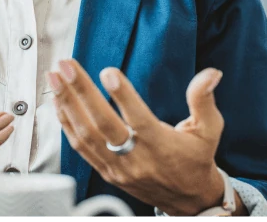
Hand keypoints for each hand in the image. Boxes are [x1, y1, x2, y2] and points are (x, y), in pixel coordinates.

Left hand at [48, 59, 240, 215]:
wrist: (189, 200)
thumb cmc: (196, 159)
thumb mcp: (209, 130)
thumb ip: (204, 100)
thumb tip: (211, 74)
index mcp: (161, 145)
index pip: (139, 119)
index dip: (123, 96)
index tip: (108, 71)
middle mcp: (136, 158)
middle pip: (103, 124)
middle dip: (81, 93)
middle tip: (66, 66)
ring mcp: (118, 167)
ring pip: (86, 135)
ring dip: (67, 104)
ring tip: (55, 77)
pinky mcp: (107, 172)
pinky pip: (81, 148)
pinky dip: (66, 123)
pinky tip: (58, 102)